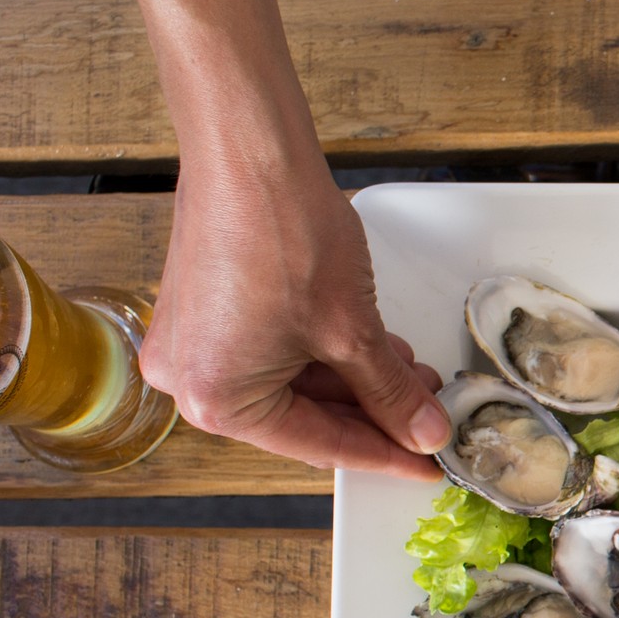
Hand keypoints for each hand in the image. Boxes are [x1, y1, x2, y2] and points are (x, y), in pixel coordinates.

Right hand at [139, 148, 447, 477]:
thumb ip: (389, 394)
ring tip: (412, 374)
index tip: (426, 465)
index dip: (384, 455)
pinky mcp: (203, 309)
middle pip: (302, 415)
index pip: (318, 445)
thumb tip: (422, 433)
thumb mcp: (353, 332)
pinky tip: (373, 348)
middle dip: (372, 412)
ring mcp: (191, 342)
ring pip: (291, 382)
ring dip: (355, 380)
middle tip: (430, 413)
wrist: (249, 152)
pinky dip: (324, 353)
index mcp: (215, 401)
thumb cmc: (285, 233)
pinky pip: (272, 350)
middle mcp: (188, 379)